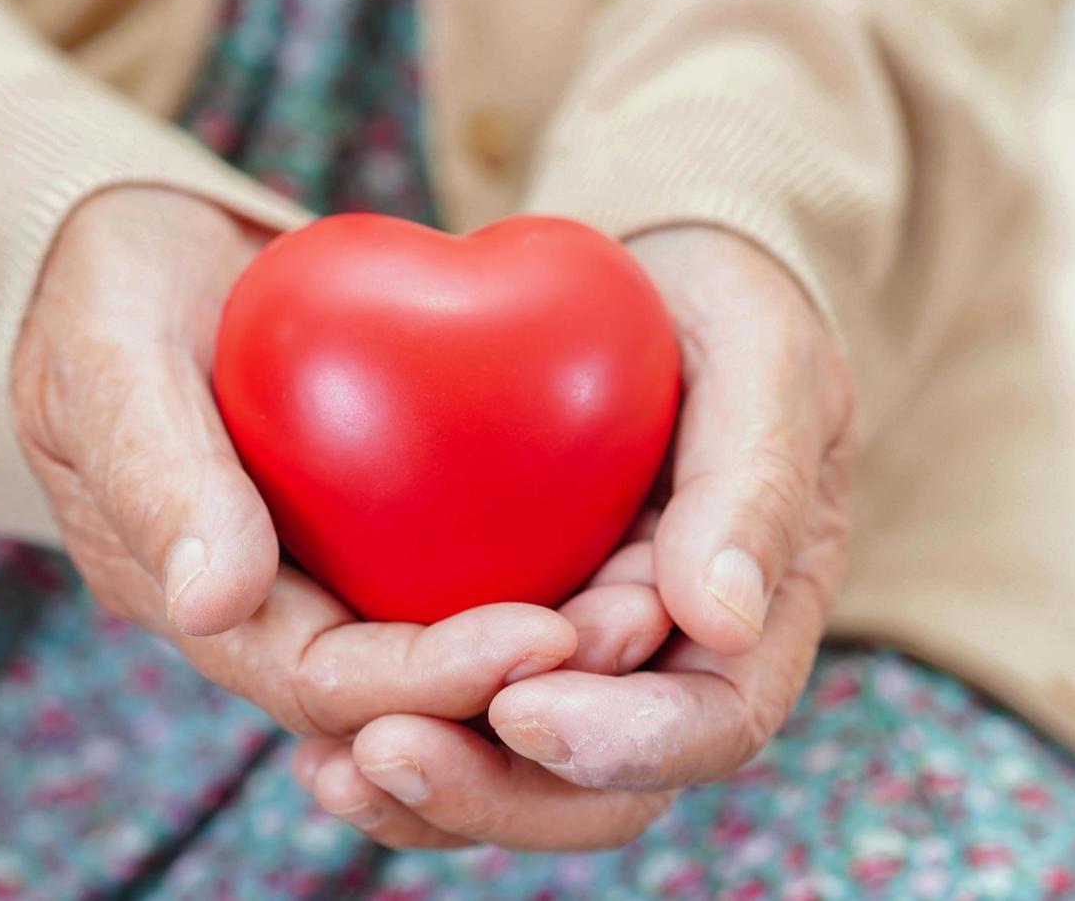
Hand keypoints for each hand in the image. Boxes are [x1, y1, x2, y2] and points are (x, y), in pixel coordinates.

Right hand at [10, 186, 669, 736]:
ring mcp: (318, 569)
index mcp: (193, 601)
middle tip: (628, 628)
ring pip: (440, 638)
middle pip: (400, 688)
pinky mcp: (364, 523)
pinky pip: (455, 566)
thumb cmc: (107, 296)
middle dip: (514, 678)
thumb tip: (215, 604)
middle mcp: (266, 609)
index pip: (319, 681)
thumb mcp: (107, 360)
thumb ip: (156, 473)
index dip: (429, 679)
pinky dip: (536, 567)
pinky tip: (619, 544)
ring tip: (645, 604)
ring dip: (546, 640)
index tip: (540, 638)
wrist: (138, 261)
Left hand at [293, 227, 854, 848]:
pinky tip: (314, 742)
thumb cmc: (714, 311)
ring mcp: (579, 656)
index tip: (523, 708)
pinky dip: (385, 733)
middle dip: (498, 786)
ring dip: (429, 790)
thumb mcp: (760, 358)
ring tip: (331, 768)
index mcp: (753, 614)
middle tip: (389, 750)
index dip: (627, 741)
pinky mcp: (496, 629)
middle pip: (600, 788)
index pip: (711, 722)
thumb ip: (751, 478)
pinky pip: (448, 708)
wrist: (642, 284)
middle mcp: (665, 659)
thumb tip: (719, 619)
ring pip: (515, 771)